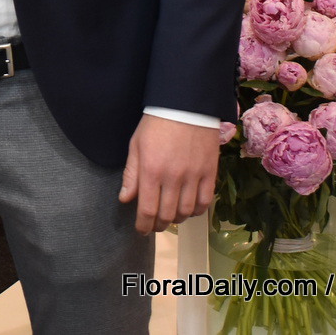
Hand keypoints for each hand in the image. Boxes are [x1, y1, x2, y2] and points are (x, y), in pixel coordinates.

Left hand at [118, 114, 219, 233]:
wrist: (185, 105)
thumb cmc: (156, 124)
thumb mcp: (136, 146)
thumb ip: (131, 174)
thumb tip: (125, 199)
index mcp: (151, 170)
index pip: (147, 209)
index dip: (143, 225)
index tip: (141, 229)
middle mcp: (173, 177)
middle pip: (167, 214)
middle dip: (158, 225)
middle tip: (154, 225)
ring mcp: (194, 176)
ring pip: (187, 212)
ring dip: (177, 219)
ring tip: (170, 217)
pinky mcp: (210, 172)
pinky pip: (205, 201)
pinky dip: (197, 211)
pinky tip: (189, 209)